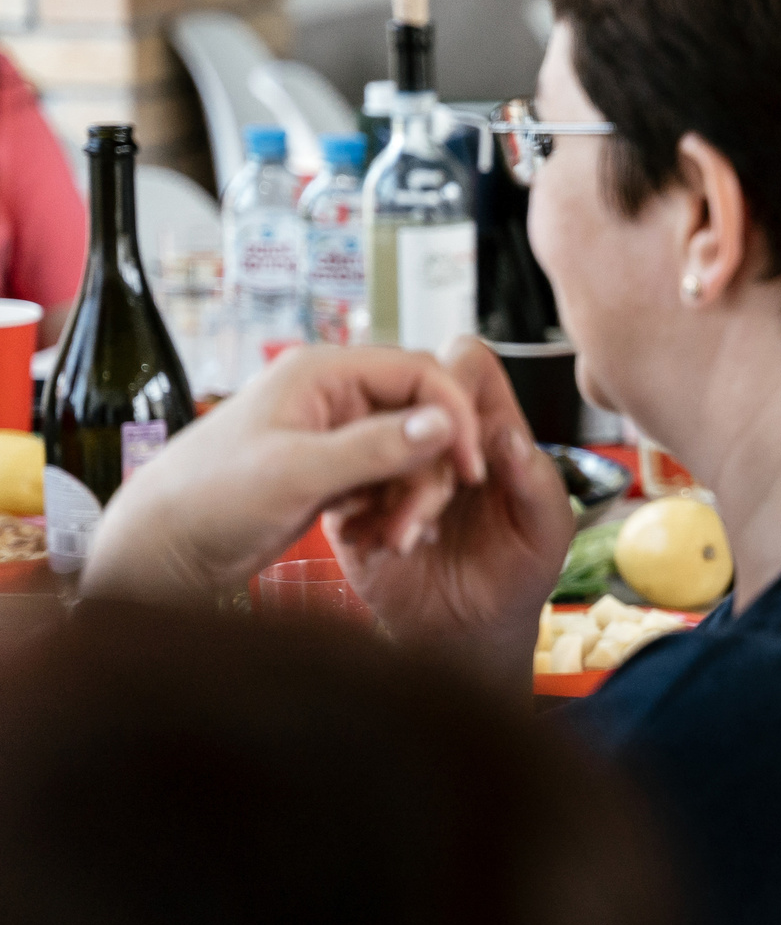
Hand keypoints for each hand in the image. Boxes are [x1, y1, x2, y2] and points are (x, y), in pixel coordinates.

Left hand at [85, 344, 491, 605]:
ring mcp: (335, 436)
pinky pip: (390, 483)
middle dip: (431, 471)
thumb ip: (376, 446)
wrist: (167, 550)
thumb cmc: (208, 498)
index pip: (419, 374)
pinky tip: (379, 537)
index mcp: (322, 374)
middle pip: (423, 418)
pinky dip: (394, 512)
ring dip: (414, 499)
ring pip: (411, 456)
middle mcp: (334, 397)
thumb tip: (443, 423)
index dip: (454, 416)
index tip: (469, 465)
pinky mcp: (335, 473)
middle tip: (421, 520)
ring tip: (396, 538)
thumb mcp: (298, 471)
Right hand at [330, 336, 569, 672]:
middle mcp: (434, 435)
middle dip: (421, 452)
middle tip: (436, 511)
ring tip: (411, 540)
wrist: (467, 634)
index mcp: (488, 426)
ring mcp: (388, 463)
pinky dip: (359, 511)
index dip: (460, 388)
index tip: (469, 452)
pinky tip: (383, 544)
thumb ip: (535, 483)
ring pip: (371, 435)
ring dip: (389, 489)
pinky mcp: (353, 499)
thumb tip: (505, 434)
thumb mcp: (546, 533)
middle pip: (409, 395)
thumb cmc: (519, 575)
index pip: (467, 365)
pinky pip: (337, 478)